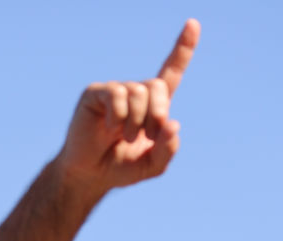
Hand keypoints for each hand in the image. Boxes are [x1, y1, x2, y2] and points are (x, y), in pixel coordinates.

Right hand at [55, 18, 200, 191]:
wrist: (89, 175)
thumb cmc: (120, 167)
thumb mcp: (152, 165)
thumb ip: (167, 150)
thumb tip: (173, 123)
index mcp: (152, 106)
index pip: (170, 72)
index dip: (183, 49)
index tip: (193, 24)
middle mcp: (134, 93)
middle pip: (157, 85)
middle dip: (158, 112)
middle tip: (149, 134)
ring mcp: (114, 91)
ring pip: (138, 92)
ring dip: (137, 121)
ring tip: (126, 138)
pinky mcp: (95, 94)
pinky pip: (116, 94)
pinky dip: (118, 116)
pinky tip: (109, 128)